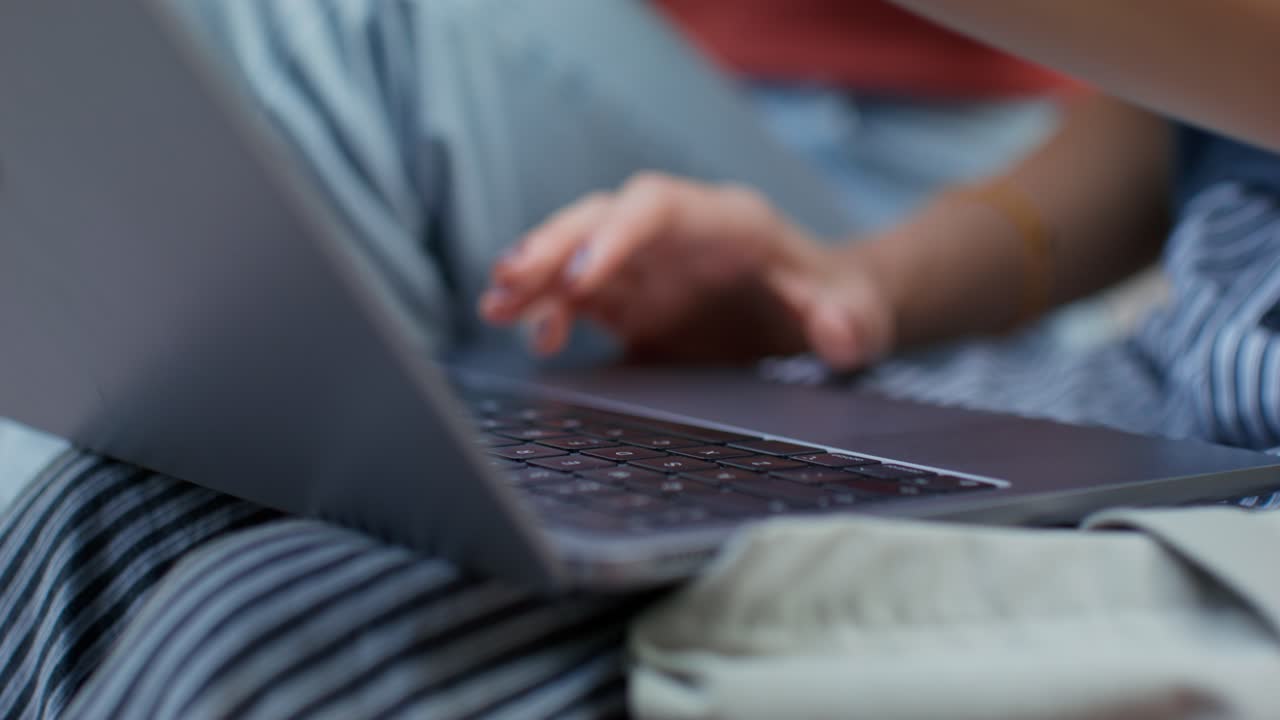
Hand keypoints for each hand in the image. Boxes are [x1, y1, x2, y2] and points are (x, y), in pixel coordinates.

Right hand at [477, 173, 895, 368]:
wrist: (825, 309)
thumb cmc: (839, 301)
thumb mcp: (859, 314)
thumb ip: (849, 322)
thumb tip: (836, 331)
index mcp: (728, 221)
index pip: (658, 204)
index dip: (617, 232)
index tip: (583, 274)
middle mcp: (678, 233)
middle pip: (603, 217)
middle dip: (555, 244)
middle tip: (512, 280)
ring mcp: (650, 264)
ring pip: (578, 252)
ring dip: (535, 274)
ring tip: (496, 306)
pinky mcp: (633, 297)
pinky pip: (579, 294)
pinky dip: (550, 310)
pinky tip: (532, 336)